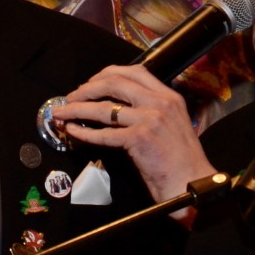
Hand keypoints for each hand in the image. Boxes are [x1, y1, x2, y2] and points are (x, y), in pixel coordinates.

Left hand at [52, 65, 219, 204]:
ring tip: (62, 113)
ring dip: (78, 109)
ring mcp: (150, 119)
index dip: (107, 74)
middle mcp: (160, 102)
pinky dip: (84, 132)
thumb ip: (150, 110)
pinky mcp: (139, 139)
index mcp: (169, 96)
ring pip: (104, 107)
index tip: (91, 83)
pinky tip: (73, 132)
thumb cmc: (181, 160)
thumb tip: (117, 107)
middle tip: (71, 97)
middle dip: (87, 88)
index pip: (135, 71)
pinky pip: (103, 133)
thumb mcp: (171, 124)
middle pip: (114, 82)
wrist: (192, 183)